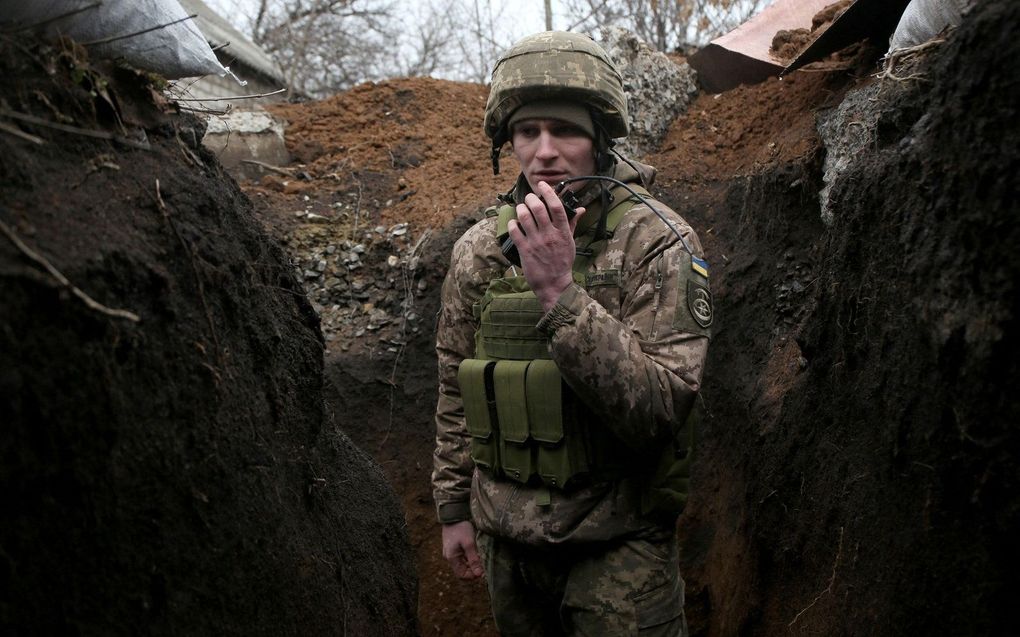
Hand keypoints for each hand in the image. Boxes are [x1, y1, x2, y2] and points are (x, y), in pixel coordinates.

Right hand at [442, 520, 483, 579]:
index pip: (461, 575)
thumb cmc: (461, 528)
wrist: (454, 514)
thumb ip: (473, 559)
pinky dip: (469, 558)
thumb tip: (479, 574)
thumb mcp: (469, 544)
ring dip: (471, 564)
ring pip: (462, 564)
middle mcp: (449, 557)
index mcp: (451, 558)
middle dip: (473, 570)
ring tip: (481, 559)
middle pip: (461, 570)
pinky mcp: (453, 547)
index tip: (483, 572)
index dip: (472, 576)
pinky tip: (476, 553)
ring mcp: (451, 552)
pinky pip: (461, 557)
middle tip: (483, 566)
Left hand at [507, 181, 585, 311]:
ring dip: (521, 209)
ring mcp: (536, 242)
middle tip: (529, 199)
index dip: (549, 192)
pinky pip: (515, 231)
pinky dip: (513, 224)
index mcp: (562, 232)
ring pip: (525, 217)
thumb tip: (580, 209)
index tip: (543, 185)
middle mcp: (549, 235)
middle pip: (538, 209)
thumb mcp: (570, 242)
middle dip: (531, 199)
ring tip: (521, 209)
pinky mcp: (525, 250)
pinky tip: (514, 223)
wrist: (553, 284)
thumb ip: (572, 224)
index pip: (557, 207)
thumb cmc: (562, 262)